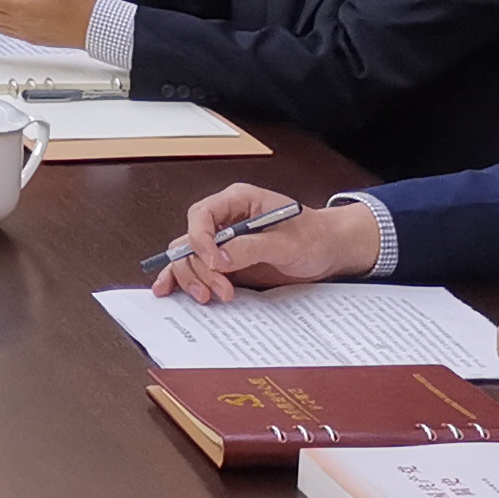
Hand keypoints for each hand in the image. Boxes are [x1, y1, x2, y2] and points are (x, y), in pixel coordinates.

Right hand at [155, 183, 380, 302]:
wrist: (329, 251)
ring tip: (211, 297)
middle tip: (218, 289)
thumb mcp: (286, 242)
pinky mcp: (226, 262)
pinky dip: (183, 279)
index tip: (216, 263)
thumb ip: (250, 247)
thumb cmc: (314, 237)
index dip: (202, 240)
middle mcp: (225, 219)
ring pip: (189, 256)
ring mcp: (223, 242)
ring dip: (194, 278)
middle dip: (199, 266)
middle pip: (191, 239)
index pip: (202, 214)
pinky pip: (197, 268)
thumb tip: (219, 258)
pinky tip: (170, 290)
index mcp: (237, 200)